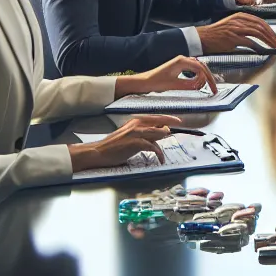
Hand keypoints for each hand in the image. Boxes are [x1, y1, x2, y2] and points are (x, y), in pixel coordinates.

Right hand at [68, 115, 182, 170]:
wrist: (98, 152)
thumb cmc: (113, 146)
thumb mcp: (130, 136)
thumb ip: (144, 134)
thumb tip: (159, 133)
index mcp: (135, 121)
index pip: (155, 117)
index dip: (168, 118)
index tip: (178, 120)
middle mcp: (136, 124)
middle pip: (159, 122)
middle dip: (169, 126)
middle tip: (177, 129)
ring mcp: (135, 133)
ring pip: (157, 133)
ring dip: (162, 142)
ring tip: (162, 153)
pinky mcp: (134, 143)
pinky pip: (152, 146)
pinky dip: (158, 153)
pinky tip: (159, 159)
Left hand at [115, 55, 218, 96]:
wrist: (143, 82)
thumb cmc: (155, 82)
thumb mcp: (173, 85)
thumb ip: (188, 84)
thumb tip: (201, 84)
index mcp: (182, 61)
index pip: (201, 68)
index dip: (208, 79)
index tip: (212, 89)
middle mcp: (183, 59)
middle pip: (202, 67)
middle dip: (209, 78)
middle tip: (214, 89)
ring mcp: (181, 62)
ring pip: (199, 67)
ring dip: (205, 76)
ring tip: (210, 86)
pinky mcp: (179, 67)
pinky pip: (193, 69)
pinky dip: (199, 76)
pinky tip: (201, 83)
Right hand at [197, 11, 275, 52]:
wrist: (203, 37)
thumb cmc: (218, 34)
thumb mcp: (233, 25)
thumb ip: (246, 27)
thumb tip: (260, 35)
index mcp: (241, 16)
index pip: (260, 22)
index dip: (270, 30)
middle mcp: (239, 20)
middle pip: (261, 26)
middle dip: (272, 36)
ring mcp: (236, 28)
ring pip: (258, 33)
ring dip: (268, 41)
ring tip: (275, 47)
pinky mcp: (233, 38)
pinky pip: (249, 41)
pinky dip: (258, 46)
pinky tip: (263, 50)